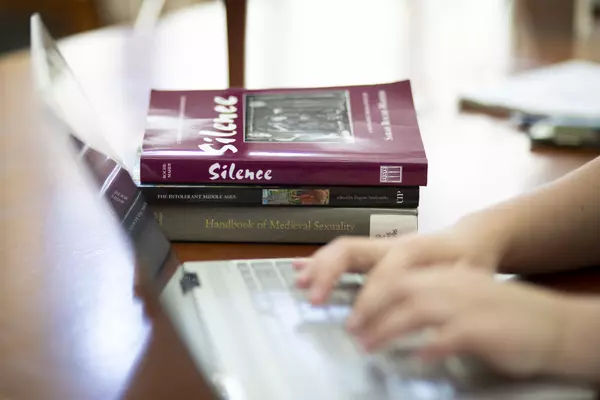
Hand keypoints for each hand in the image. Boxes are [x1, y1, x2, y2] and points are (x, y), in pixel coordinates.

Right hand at [294, 229, 503, 304]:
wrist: (473, 238)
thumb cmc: (472, 261)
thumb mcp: (470, 279)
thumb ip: (450, 294)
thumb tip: (431, 318)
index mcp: (414, 250)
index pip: (382, 274)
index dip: (368, 299)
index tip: (355, 326)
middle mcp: (391, 244)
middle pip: (350, 249)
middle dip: (328, 273)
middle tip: (314, 300)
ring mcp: (380, 245)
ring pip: (341, 249)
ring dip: (318, 266)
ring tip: (300, 283)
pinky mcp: (374, 251)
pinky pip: (342, 252)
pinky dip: (319, 260)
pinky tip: (299, 267)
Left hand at [345, 266, 569, 378]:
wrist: (555, 325)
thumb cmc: (505, 316)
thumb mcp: (466, 297)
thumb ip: (434, 298)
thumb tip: (396, 311)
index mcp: (448, 275)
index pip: (399, 277)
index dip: (371, 293)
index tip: (353, 312)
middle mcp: (454, 284)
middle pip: (401, 289)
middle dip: (371, 308)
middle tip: (352, 330)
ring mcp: (469, 304)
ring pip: (417, 310)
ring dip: (388, 328)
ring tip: (368, 345)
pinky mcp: (484, 329)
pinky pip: (450, 335)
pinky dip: (430, 346)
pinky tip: (417, 358)